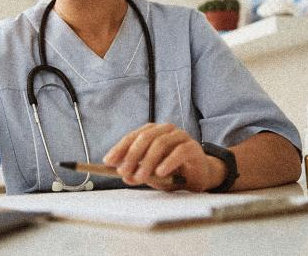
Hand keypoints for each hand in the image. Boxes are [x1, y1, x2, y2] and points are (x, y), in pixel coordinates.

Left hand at [102, 123, 224, 191]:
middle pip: (145, 137)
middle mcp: (165, 130)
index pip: (133, 136)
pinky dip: (168, 162)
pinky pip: (179, 152)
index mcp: (152, 132)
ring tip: (140, 177)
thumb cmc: (172, 172)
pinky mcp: (193, 147)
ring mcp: (180, 136)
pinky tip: (160, 172)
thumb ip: (138, 173)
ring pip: (160, 143)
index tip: (108, 161)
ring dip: (148, 161)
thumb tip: (124, 175)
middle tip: (123, 171)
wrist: (199, 175)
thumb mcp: (151, 174)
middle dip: (131, 155)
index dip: (119, 148)